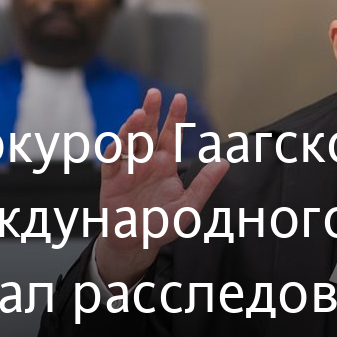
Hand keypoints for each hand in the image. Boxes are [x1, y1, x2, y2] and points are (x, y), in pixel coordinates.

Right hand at [94, 89, 228, 284]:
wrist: (138, 243)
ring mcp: (128, 168)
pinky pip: (111, 161)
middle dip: (150, 111)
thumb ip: (205, 183)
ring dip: (132, 127)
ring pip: (129, 141)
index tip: (180, 99)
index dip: (175, 117)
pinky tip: (120, 140)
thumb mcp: (189, 205)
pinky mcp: (111, 180)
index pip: (170, 135)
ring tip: (139, 114)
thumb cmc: (162, 224)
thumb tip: (225, 162)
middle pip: (147, 131)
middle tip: (154, 93)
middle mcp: (146, 162)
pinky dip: (114, 149)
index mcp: (165, 164)